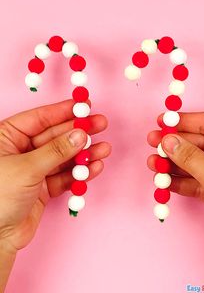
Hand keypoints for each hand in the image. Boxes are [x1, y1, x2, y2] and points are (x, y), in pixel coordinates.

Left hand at [0, 99, 110, 290]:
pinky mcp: (43, 187)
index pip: (40, 118)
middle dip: (79, 132)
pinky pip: (65, 175)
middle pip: (55, 136)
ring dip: (84, 154)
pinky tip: (95, 166)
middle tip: (100, 124)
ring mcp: (33, 169)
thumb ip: (56, 151)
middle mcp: (21, 150)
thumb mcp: (27, 168)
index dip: (63, 111)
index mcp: (7, 137)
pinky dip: (80, 172)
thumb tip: (80, 134)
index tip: (84, 105)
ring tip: (104, 149)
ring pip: (63, 156)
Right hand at [148, 112, 203, 254]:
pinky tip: (165, 181)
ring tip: (153, 164)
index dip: (184, 121)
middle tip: (153, 142)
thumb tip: (169, 141)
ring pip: (194, 163)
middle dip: (174, 145)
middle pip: (198, 143)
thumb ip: (190, 157)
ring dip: (172, 164)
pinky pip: (195, 181)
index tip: (163, 120)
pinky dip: (180, 182)